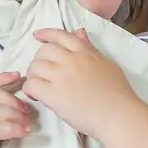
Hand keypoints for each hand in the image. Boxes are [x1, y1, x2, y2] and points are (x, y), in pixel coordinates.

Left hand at [22, 28, 143, 140]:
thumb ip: (90, 48)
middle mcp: (70, 60)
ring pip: (34, 67)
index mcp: (83, 51)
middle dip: (39, 61)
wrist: (118, 114)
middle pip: (43, 51)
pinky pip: (31, 85)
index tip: (37, 35)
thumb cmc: (117, 92)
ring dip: (33, 76)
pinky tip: (37, 96)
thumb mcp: (106, 63)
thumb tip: (79, 32)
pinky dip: (30, 90)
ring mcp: (61, 76)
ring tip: (40, 87)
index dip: (46, 34)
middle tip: (43, 74)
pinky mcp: (53, 94)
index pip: (60, 35)